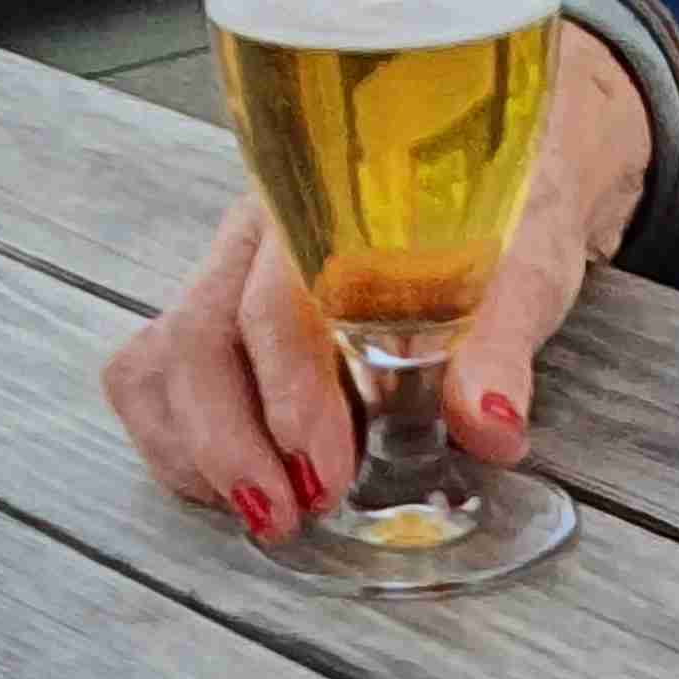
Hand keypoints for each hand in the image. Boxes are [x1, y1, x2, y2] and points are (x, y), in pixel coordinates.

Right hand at [101, 22, 654, 539]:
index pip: (276, 303)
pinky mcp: (213, 312)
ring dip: (197, 452)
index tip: (326, 473)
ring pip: (161, 359)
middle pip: (197, 338)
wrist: (488, 163)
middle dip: (233, 445)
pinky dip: (178, 443)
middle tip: (289, 515)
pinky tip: (232, 485)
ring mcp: (224, 272)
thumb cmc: (504, 216)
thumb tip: (490, 425)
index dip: (291, 399)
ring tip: (264, 512)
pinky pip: (152, 375)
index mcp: (325, 207)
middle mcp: (258, 234)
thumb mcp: (525, 269)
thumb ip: (499, 344)